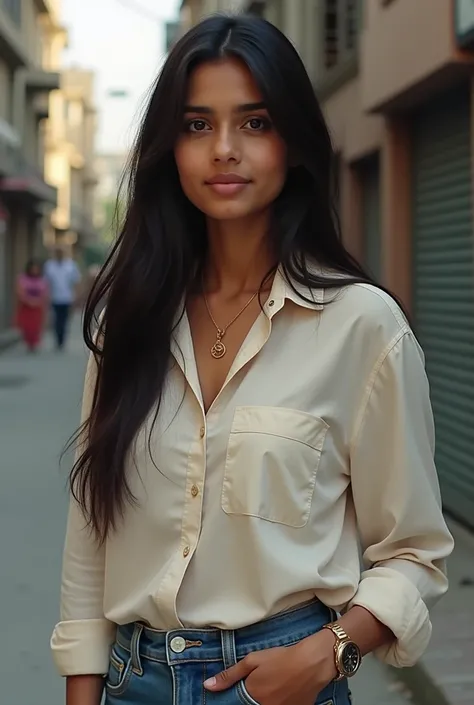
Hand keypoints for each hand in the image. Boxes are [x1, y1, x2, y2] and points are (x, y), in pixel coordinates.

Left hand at [203, 630, 336, 704]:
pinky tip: (283, 691)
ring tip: (273, 686)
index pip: (237, 703)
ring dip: (265, 699)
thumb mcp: (252, 661)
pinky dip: (279, 701)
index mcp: (252, 697)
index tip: (237, 692)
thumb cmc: (280, 659)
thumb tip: (207, 686)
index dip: (236, 697)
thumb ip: (229, 675)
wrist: (312, 663)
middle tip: (260, 685)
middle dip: (251, 698)